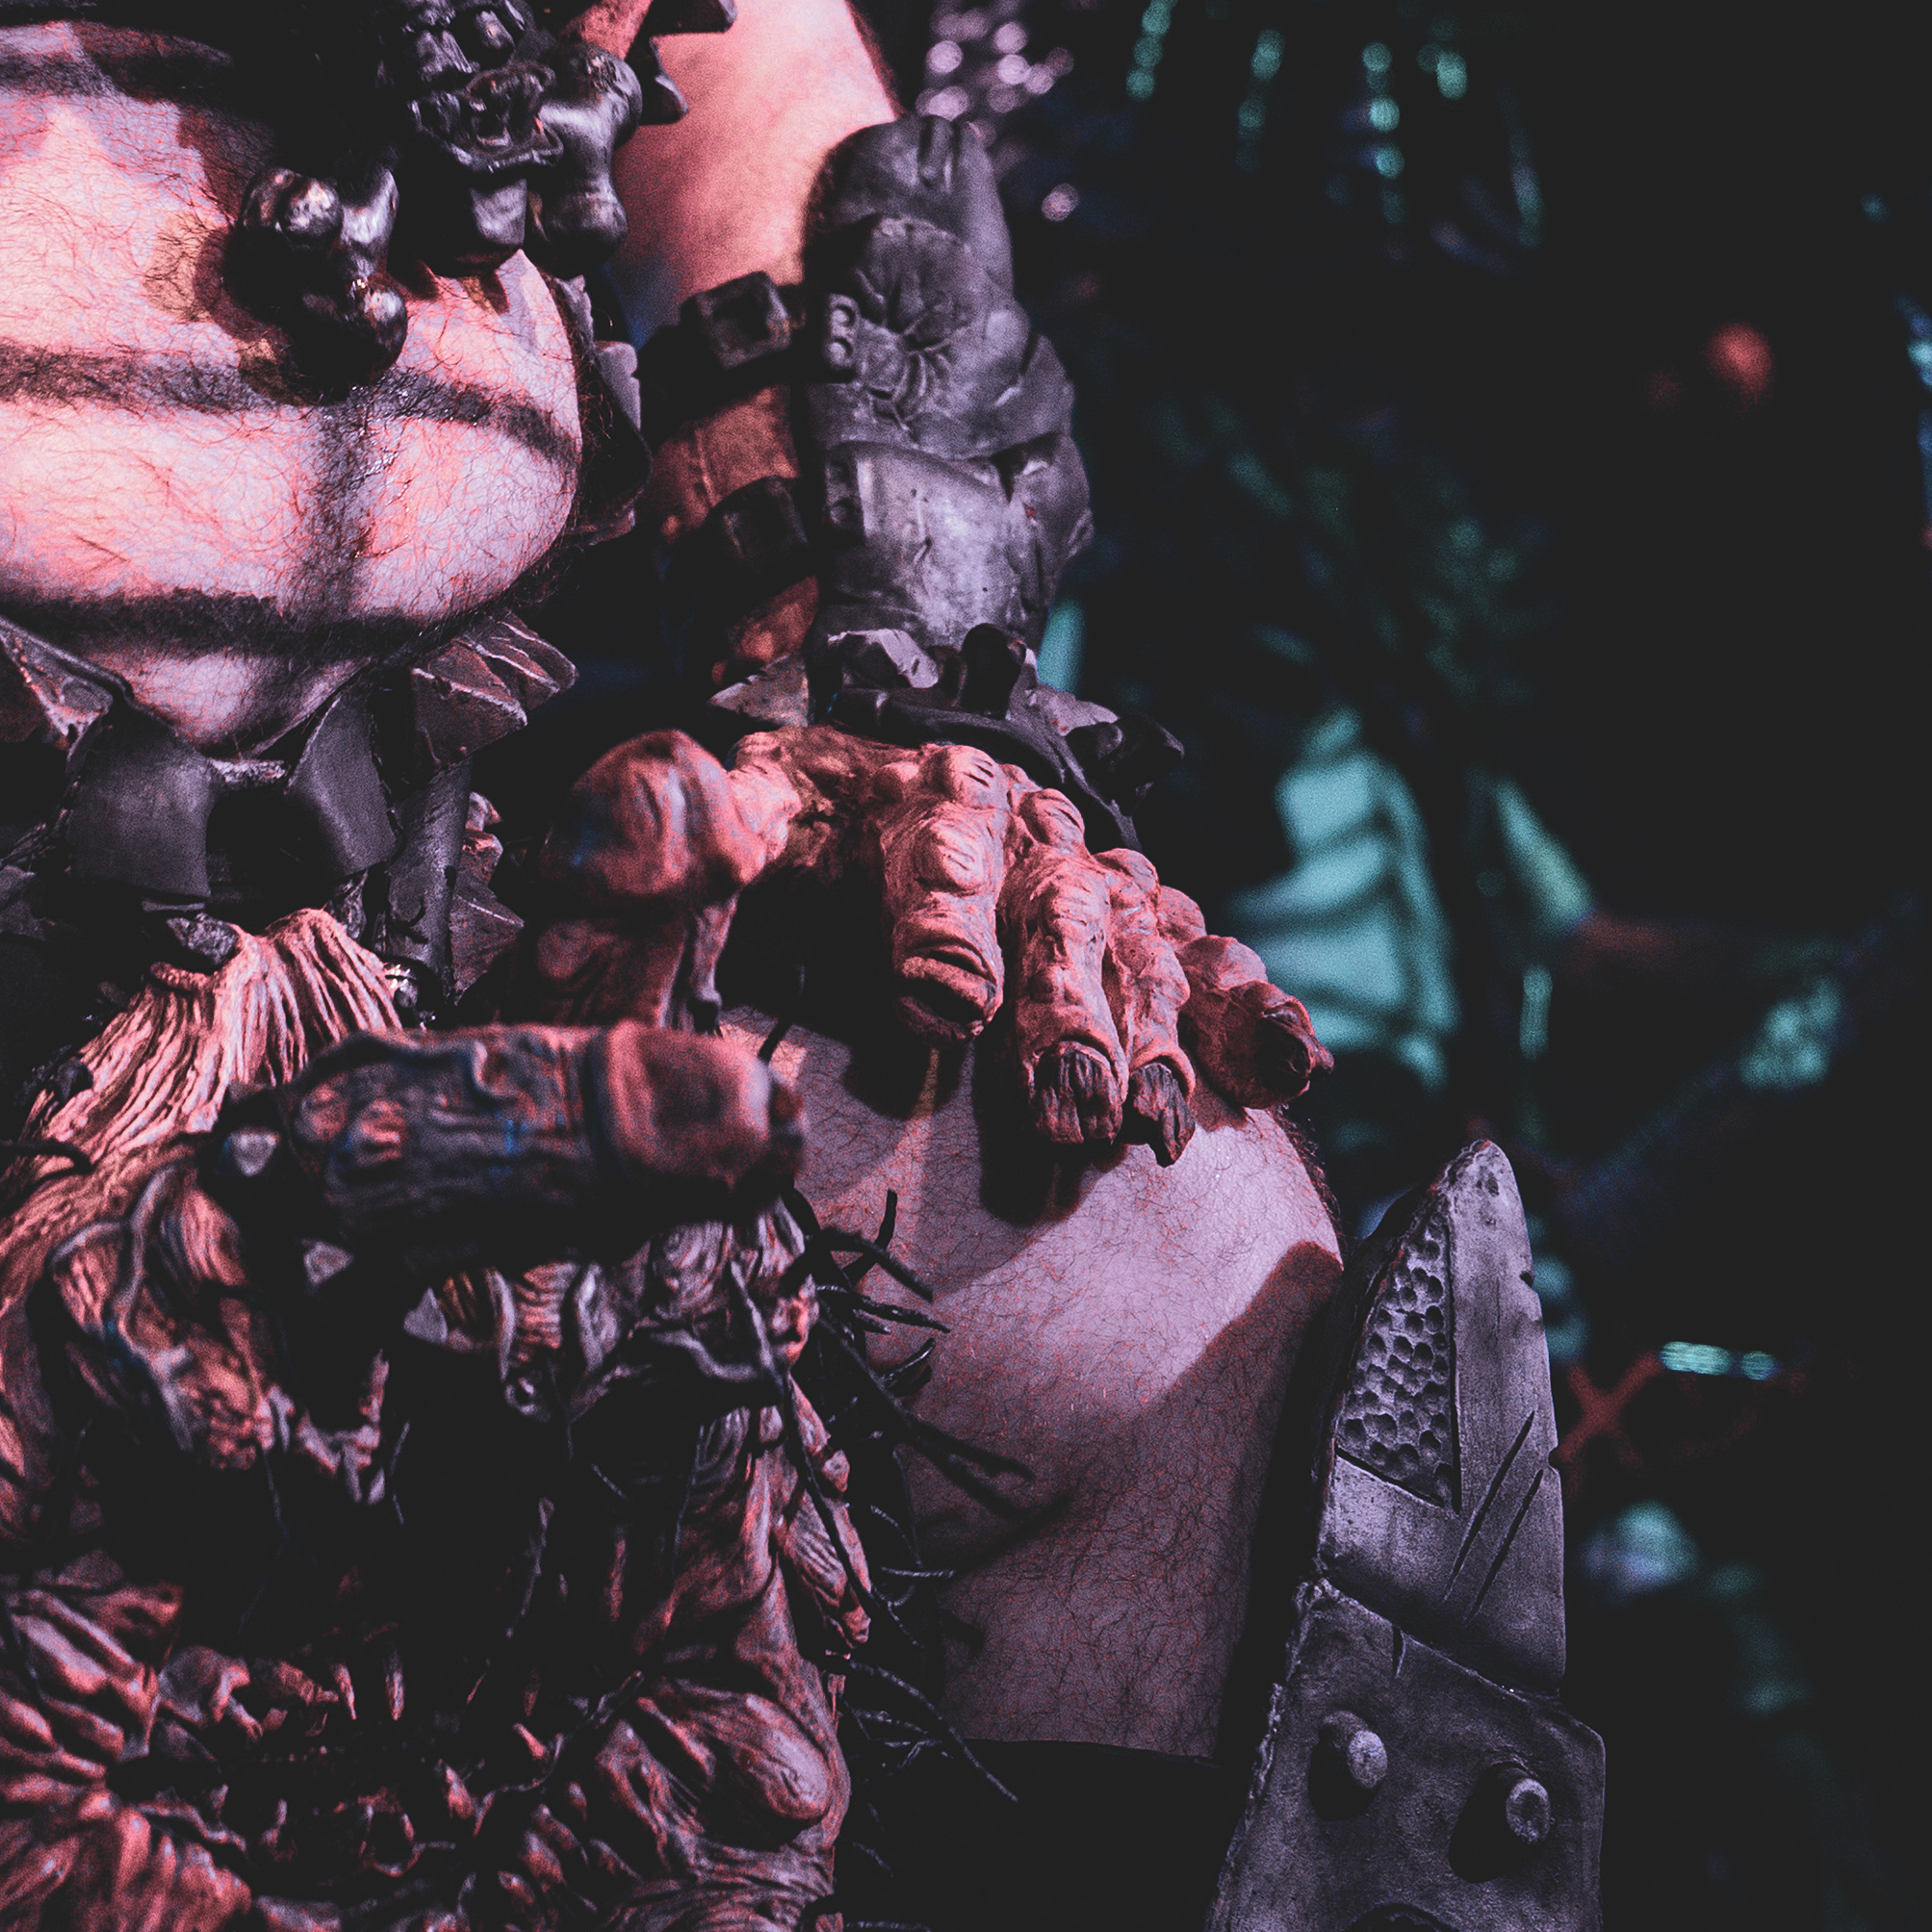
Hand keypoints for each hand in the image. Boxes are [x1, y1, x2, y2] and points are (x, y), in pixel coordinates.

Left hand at [525, 726, 1327, 1163]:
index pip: (928, 837)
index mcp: (901, 798)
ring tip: (1139, 1133)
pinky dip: (1256, 1017)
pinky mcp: (1162, 947)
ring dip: (1147, 1039)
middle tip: (1063, 1101)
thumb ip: (649, 841)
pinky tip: (1282, 1068)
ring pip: (1137, 954)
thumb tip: (674, 817)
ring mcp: (1096, 890)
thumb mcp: (694, 836)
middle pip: (1050, 904)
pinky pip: (1224, 974)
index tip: (942, 1001)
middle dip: (1062, 1004)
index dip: (940, 912)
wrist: (873, 821)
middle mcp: (1016, 835)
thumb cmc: (764, 862)